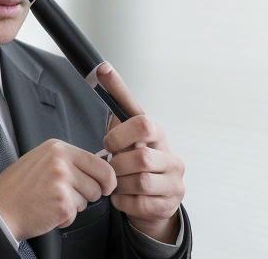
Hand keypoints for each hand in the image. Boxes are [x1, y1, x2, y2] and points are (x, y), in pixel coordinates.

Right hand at [0, 138, 116, 240]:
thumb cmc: (18, 186)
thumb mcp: (42, 159)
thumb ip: (67, 160)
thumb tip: (96, 167)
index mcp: (58, 147)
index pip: (99, 162)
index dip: (107, 178)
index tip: (106, 186)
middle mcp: (61, 160)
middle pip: (99, 182)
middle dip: (89, 193)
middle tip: (67, 195)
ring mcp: (62, 181)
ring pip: (89, 199)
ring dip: (74, 205)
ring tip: (51, 200)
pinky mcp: (62, 202)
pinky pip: (76, 214)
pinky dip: (64, 218)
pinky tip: (47, 210)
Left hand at [98, 62, 184, 243]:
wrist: (154, 203)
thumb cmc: (134, 165)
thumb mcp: (125, 139)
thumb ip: (117, 116)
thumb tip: (103, 73)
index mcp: (155, 134)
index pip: (140, 117)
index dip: (119, 110)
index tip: (104, 95)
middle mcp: (169, 154)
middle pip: (139, 154)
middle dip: (118, 160)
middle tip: (111, 163)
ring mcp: (173, 180)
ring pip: (139, 180)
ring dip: (119, 183)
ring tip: (116, 181)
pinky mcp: (170, 204)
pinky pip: (139, 203)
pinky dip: (123, 201)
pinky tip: (122, 196)